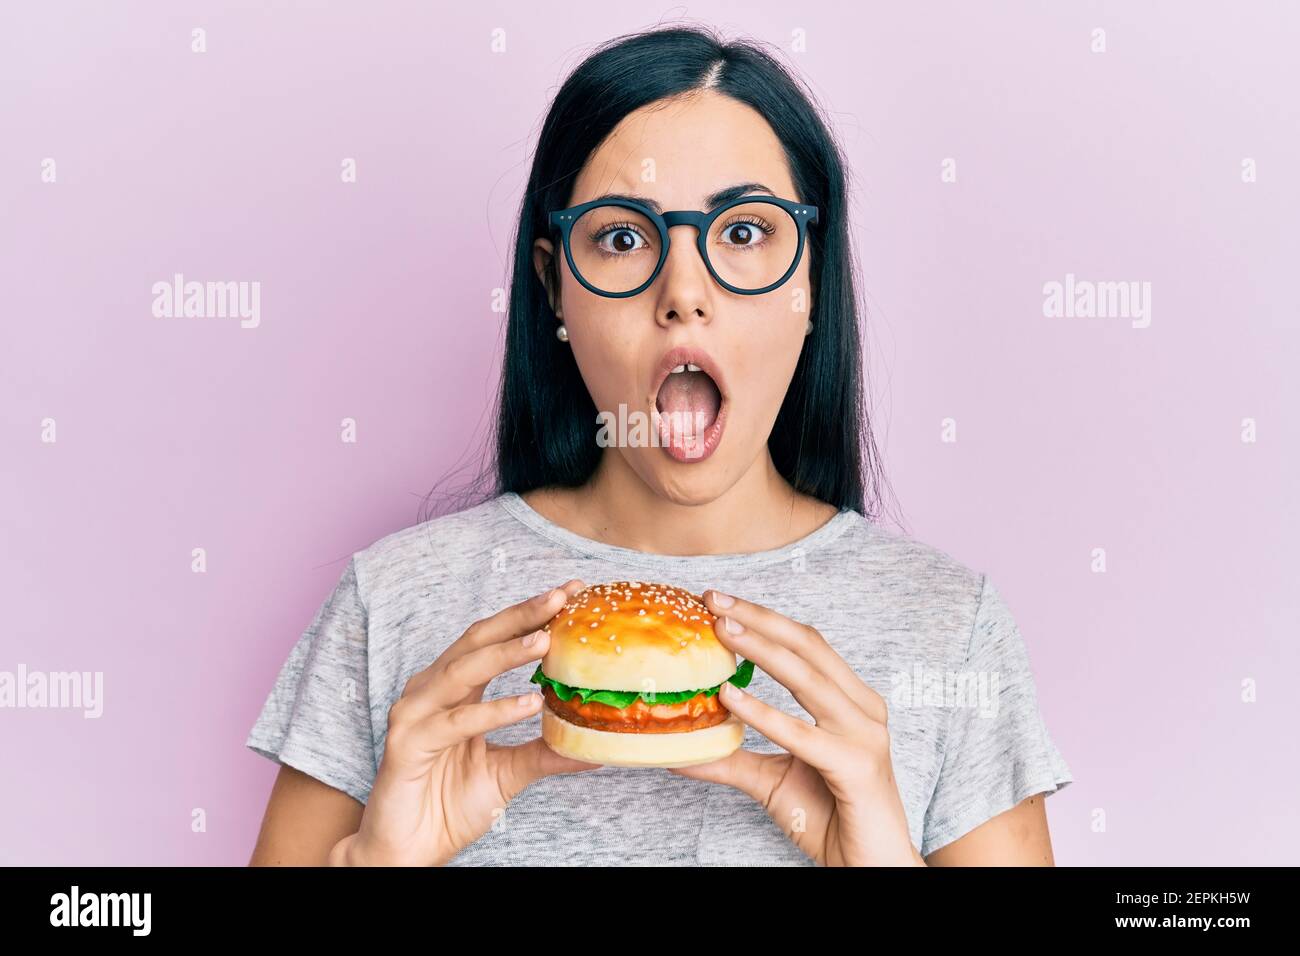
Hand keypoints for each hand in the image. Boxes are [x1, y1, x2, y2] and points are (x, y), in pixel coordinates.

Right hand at [330, 580, 602, 865]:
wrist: (408, 851)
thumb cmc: (448, 806)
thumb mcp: (510, 772)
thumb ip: (546, 752)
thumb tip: (595, 742)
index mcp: (453, 689)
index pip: (493, 640)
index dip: (529, 615)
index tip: (570, 593)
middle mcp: (431, 692)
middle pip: (477, 640)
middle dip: (520, 616)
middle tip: (559, 598)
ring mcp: (414, 715)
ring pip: (463, 670)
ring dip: (505, 652)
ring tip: (545, 640)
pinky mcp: (406, 745)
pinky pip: (456, 722)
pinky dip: (494, 711)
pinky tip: (528, 704)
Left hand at [669, 589, 924, 866]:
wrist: (868, 867)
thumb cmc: (829, 818)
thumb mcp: (770, 779)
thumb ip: (731, 758)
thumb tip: (680, 748)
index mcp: (850, 700)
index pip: (806, 644)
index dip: (764, 618)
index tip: (718, 602)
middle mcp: (863, 708)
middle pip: (808, 645)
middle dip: (759, 618)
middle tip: (713, 599)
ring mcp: (864, 735)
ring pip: (808, 678)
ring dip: (761, 649)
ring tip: (721, 631)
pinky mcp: (856, 766)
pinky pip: (803, 734)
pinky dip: (765, 713)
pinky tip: (731, 697)